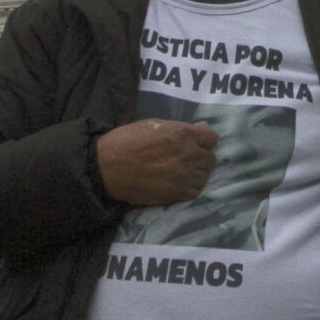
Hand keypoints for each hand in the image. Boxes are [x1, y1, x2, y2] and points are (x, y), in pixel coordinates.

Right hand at [96, 119, 217, 207]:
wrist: (107, 168)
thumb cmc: (127, 141)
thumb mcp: (154, 125)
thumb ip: (180, 128)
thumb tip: (202, 128)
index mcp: (184, 134)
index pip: (212, 138)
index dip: (203, 141)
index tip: (194, 144)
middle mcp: (190, 154)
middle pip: (210, 158)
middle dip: (200, 157)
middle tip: (185, 159)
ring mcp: (185, 176)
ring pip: (204, 176)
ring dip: (196, 173)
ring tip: (179, 172)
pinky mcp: (178, 194)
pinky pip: (195, 190)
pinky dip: (189, 188)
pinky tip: (176, 183)